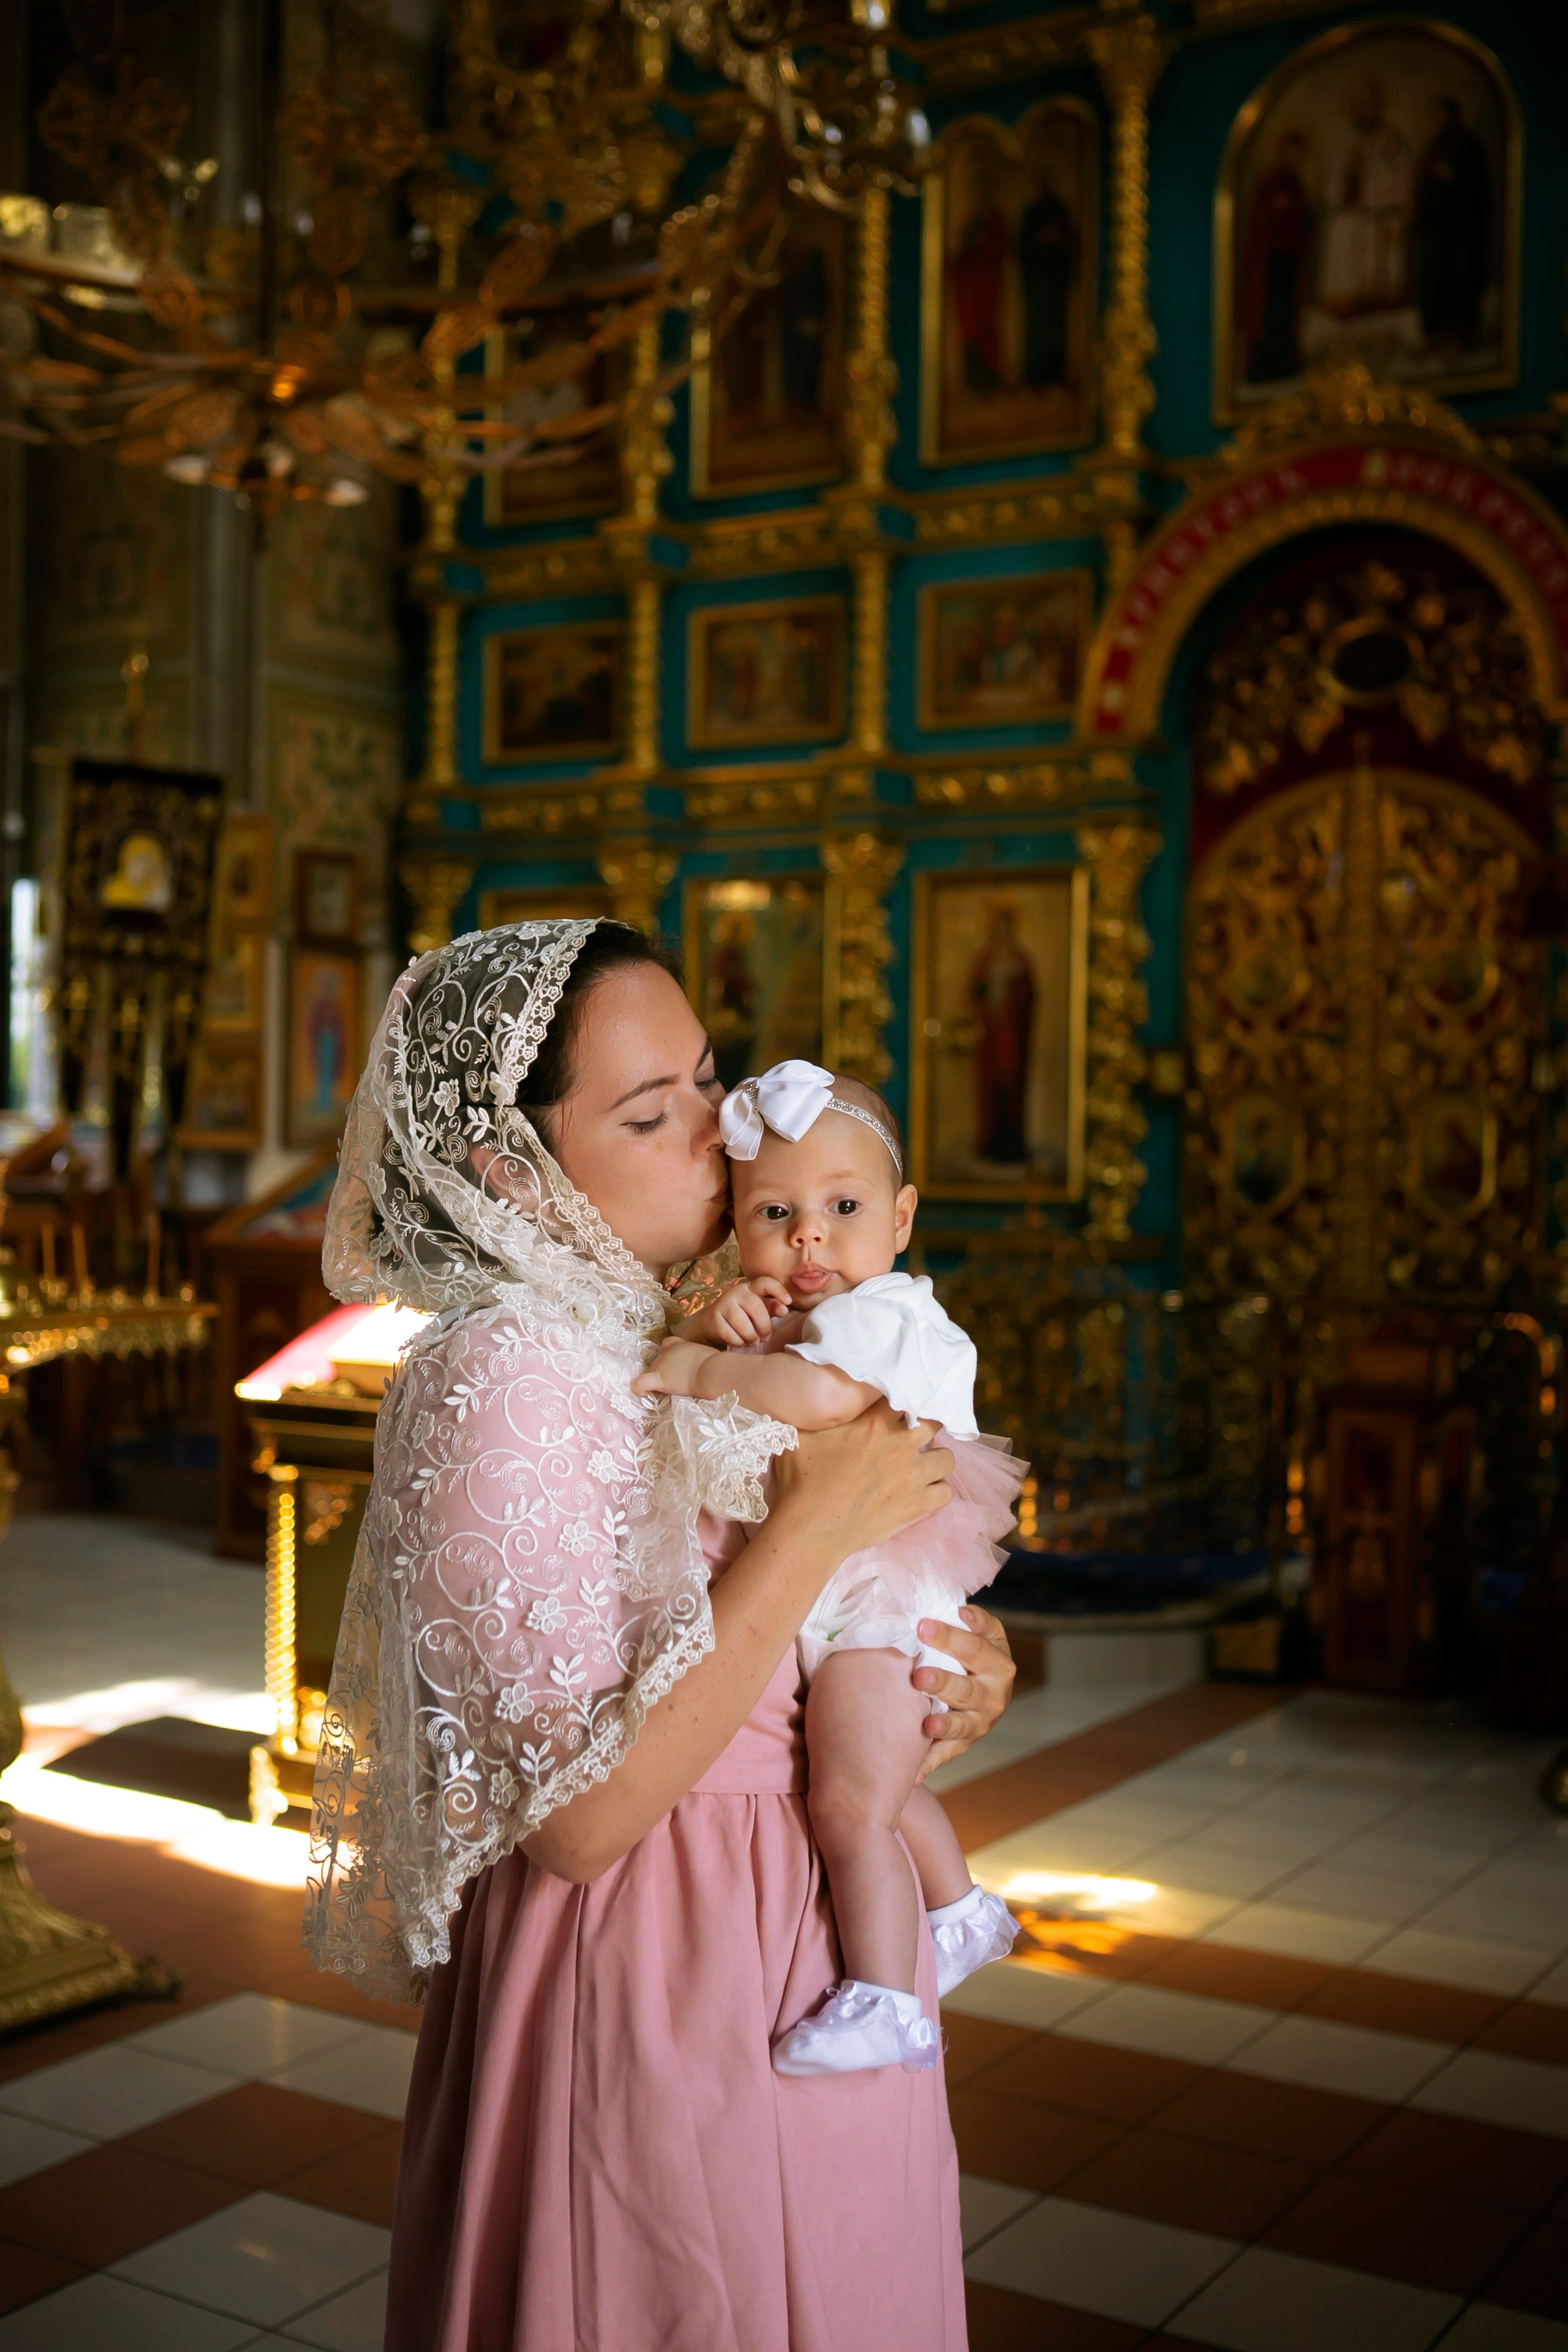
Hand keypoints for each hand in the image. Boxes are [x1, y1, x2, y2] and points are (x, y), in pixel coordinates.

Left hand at [632, 1337, 716, 1399]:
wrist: (713, 1371)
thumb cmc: (716, 1364)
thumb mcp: (706, 1354)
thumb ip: (698, 1357)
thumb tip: (703, 1365)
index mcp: (679, 1345)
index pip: (668, 1345)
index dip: (670, 1355)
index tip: (676, 1366)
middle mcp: (667, 1351)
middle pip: (659, 1360)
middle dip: (666, 1371)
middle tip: (679, 1382)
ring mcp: (661, 1364)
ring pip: (651, 1372)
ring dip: (658, 1380)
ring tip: (671, 1390)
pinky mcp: (659, 1379)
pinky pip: (640, 1383)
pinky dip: (639, 1388)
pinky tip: (642, 1393)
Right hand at [686, 1276, 793, 1347]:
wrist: (713, 1321)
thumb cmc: (743, 1315)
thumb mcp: (760, 1310)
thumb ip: (773, 1307)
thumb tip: (784, 1309)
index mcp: (751, 1287)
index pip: (765, 1282)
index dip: (778, 1290)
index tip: (788, 1302)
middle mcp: (736, 1292)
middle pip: (756, 1308)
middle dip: (764, 1326)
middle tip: (765, 1337)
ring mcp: (724, 1303)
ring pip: (742, 1323)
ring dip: (751, 1336)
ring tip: (754, 1341)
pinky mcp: (714, 1317)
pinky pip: (729, 1333)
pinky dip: (738, 1342)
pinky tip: (741, 1342)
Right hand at [771, 1402, 952, 1559]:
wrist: (811, 1528)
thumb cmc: (802, 1481)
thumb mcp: (798, 1435)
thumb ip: (814, 1415)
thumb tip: (808, 1401)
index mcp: (876, 1422)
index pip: (902, 1396)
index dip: (899, 1404)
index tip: (892, 1412)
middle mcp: (902, 1444)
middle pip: (933, 1423)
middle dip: (923, 1428)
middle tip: (908, 1438)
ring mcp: (914, 1475)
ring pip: (947, 1457)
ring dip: (935, 1460)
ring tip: (919, 1467)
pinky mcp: (918, 1505)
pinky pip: (946, 1492)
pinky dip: (937, 1491)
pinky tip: (922, 1493)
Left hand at [912, 1606, 1015, 1775]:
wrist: (987, 1687)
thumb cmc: (974, 1652)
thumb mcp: (984, 1633)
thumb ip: (973, 1621)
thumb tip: (958, 1609)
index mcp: (998, 1662)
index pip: (975, 1647)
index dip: (950, 1637)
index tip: (922, 1625)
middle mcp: (995, 1695)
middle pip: (968, 1689)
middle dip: (943, 1683)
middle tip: (918, 1676)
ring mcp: (981, 1722)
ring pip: (962, 1726)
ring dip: (943, 1727)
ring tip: (926, 1726)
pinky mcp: (965, 1744)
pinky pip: (947, 1754)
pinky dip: (930, 1764)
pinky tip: (913, 1774)